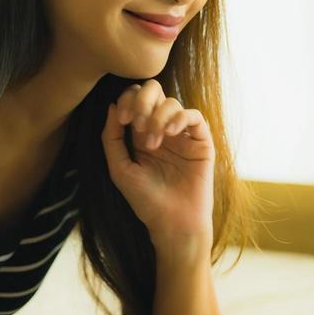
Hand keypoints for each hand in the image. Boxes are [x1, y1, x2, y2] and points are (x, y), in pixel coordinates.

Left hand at [101, 81, 214, 240]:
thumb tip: (113, 105)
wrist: (173, 223)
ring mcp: (183, 135)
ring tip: (153, 144)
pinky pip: (195, 116)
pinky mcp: (202, 142)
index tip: (123, 119)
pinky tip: (171, 133)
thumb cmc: (145, 200)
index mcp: (140, 133)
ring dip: (158, 118)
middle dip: (143, 100)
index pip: (135, 99)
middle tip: (136, 123)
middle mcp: (162, 129)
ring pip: (173, 103)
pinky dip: (181, 117)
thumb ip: (112, 138)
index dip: (127, 100)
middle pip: (154, 91)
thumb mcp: (120, 169)